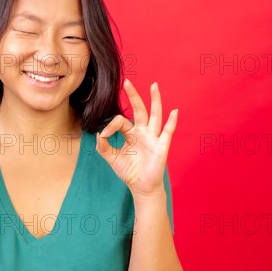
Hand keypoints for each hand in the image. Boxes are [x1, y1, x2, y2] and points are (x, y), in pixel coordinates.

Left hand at [96, 79, 177, 196]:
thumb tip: (97, 135)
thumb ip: (103, 147)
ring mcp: (153, 137)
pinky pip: (168, 132)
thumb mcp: (112, 159)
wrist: (141, 187)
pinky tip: (174, 111)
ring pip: (154, 115)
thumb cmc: (129, 171)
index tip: (102, 135)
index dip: (110, 125)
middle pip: (139, 110)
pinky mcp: (161, 146)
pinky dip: (172, 122)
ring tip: (154, 86)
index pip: (121, 121)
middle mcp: (143, 132)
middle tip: (127, 82)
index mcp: (131, 133)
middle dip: (133, 96)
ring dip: (155, 100)